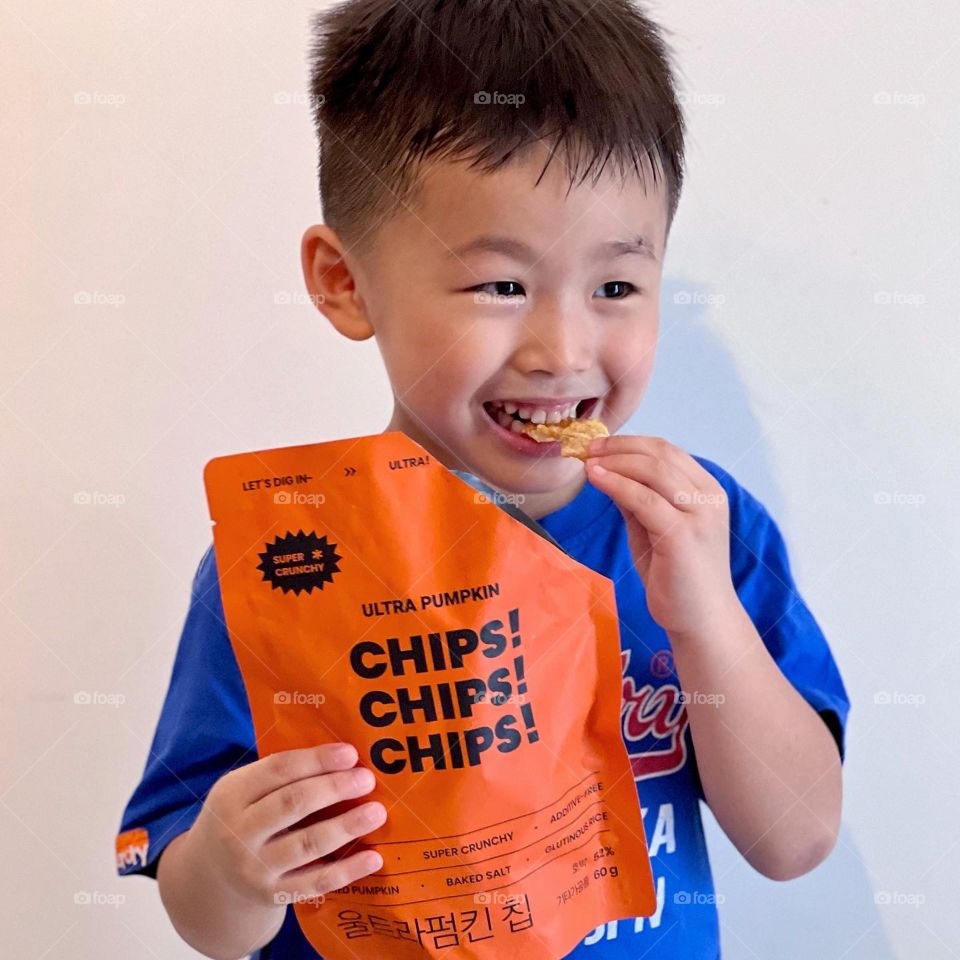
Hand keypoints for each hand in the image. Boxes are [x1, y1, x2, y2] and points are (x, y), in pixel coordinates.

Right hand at [190, 742, 386, 907]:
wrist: (212, 874)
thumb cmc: (245, 816)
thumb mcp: (246, 789)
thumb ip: (283, 774)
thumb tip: (344, 757)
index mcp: (233, 794)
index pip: (279, 769)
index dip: (317, 760)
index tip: (350, 753)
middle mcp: (238, 832)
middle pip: (293, 803)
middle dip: (334, 788)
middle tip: (367, 779)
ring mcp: (254, 868)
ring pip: (307, 843)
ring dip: (346, 827)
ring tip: (376, 812)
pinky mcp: (272, 896)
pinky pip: (315, 883)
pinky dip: (347, 870)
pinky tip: (374, 858)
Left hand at [585, 434, 739, 638]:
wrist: (701, 621)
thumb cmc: (677, 578)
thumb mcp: (654, 528)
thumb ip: (637, 500)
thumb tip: (608, 471)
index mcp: (707, 491)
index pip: (668, 451)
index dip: (630, 442)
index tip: (599, 444)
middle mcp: (708, 497)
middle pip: (660, 454)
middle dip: (619, 447)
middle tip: (587, 448)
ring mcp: (699, 515)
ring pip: (653, 471)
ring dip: (615, 461)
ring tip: (588, 461)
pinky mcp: (683, 535)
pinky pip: (644, 500)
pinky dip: (617, 484)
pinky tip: (596, 478)